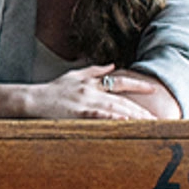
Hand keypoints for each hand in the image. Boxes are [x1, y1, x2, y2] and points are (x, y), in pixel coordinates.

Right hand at [25, 64, 160, 119]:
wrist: (31, 98)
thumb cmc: (50, 90)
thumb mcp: (72, 76)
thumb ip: (93, 70)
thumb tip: (112, 65)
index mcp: (91, 82)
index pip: (119, 82)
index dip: (137, 85)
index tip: (154, 89)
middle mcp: (90, 90)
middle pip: (121, 100)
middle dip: (140, 109)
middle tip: (157, 118)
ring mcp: (84, 102)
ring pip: (114, 109)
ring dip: (132, 116)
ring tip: (148, 124)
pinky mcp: (77, 113)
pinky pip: (99, 116)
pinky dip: (113, 119)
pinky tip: (125, 123)